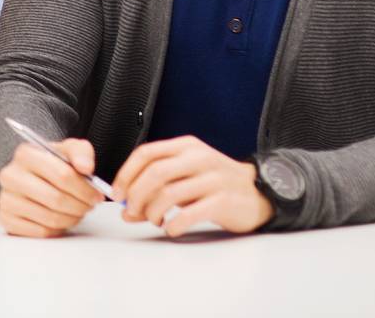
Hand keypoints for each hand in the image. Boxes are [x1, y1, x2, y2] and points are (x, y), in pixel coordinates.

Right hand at [0, 138, 102, 236]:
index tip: (96, 195)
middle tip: (89, 206)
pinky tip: (61, 218)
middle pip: (56, 199)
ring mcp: (6, 198)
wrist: (30, 178)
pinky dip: (57, 229)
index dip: (85, 189)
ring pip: (50, 218)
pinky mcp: (7, 219)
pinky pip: (41, 232)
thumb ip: (81, 152)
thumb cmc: (52, 165)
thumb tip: (86, 167)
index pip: (62, 175)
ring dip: (72, 218)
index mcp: (25, 154)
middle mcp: (10, 175)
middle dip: (80, 206)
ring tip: (77, 211)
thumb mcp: (67, 150)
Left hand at [112, 136, 273, 236]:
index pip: (146, 153)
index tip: (116, 192)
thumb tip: (127, 210)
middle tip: (131, 211)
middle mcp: (199, 157)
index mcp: (186, 146)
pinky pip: (189, 213)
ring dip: (153, 212)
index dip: (126, 173)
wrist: (258, 194)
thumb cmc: (215, 184)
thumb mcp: (185, 177)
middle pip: (154, 173)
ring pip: (168, 194)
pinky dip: (173, 224)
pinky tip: (172, 228)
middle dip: (136, 195)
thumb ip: (156, 188)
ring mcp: (213, 178)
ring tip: (154, 221)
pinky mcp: (224, 201)